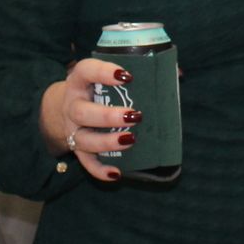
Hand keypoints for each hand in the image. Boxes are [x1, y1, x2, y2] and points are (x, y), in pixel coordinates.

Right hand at [39, 58, 139, 182]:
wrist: (65, 107)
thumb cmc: (98, 87)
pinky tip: (117, 173)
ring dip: (106, 142)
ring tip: (131, 140)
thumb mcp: (107, 75)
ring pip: (83, 138)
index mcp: (79, 79)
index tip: (127, 76)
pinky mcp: (77, 148)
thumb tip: (178, 73)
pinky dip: (99, 170)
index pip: (86, 70)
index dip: (104, 72)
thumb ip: (139, 71)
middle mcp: (72, 104)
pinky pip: (86, 162)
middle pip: (82, 112)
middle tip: (135, 116)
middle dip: (108, 116)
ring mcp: (72, 128)